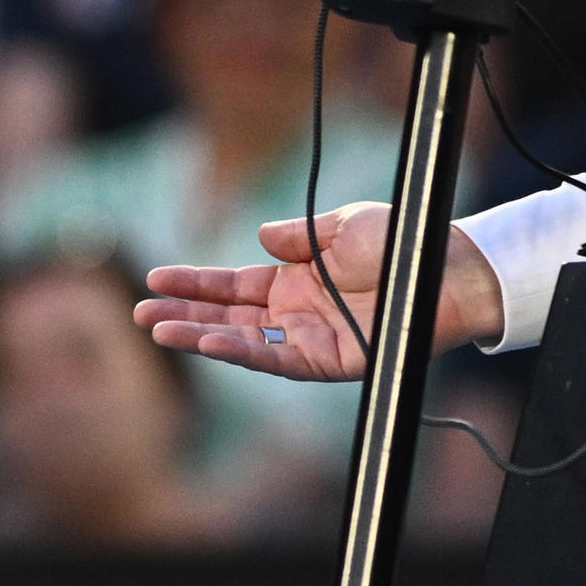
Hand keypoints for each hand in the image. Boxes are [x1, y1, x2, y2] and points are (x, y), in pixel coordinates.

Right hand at [137, 201, 500, 382]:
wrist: (446, 266)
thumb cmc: (401, 242)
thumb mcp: (342, 225)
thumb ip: (298, 234)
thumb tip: (258, 236)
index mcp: (295, 280)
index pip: (232, 286)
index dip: (194, 282)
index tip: (156, 278)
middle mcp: (297, 313)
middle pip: (227, 318)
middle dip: (183, 315)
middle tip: (139, 312)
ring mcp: (310, 338)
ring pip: (243, 341)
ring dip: (199, 336)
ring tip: (157, 329)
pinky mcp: (329, 360)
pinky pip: (276, 359)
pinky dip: (241, 352)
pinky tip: (209, 343)